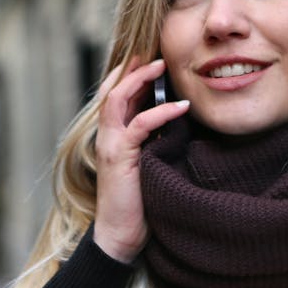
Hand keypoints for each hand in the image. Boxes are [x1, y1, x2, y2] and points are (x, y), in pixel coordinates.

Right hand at [93, 57, 189, 262]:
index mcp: (113, 135)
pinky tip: (180, 107)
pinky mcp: (119, 157)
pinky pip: (138, 125)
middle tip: (155, 51)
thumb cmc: (140, 202)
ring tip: (162, 66)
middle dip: (132, 66)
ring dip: (140, 79)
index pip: (117, 94)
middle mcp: (106, 135)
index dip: (132, 73)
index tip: (153, 57)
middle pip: (112, 88)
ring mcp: (109, 144)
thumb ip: (156, 140)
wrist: (121, 236)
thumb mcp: (150, 163)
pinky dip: (159, 112)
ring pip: (117, 99)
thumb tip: (180, 119)